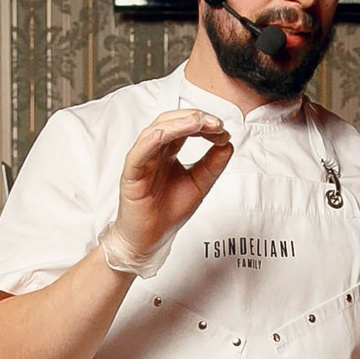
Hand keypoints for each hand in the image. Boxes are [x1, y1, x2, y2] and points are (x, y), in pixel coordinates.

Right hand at [111, 110, 234, 267]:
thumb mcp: (199, 184)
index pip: (185, 128)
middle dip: (194, 119)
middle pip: (170, 122)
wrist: (151, 239)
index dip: (204, 125)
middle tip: (214, 123)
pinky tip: (162, 135)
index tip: (222, 130)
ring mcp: (141, 162)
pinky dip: (148, 142)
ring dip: (176, 125)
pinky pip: (138, 155)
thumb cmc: (169, 211)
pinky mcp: (131, 176)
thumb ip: (212, 164)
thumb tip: (228, 143)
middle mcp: (154, 152)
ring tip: (196, 123)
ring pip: (155, 133)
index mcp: (169, 152)